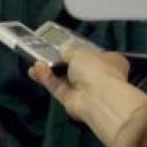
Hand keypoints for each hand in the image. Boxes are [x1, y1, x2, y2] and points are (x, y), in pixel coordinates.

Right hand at [29, 46, 146, 146]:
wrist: (97, 99)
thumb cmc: (96, 69)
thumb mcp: (81, 51)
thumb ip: (70, 49)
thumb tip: (64, 48)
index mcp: (110, 61)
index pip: (95, 54)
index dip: (81, 50)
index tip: (66, 45)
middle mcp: (99, 75)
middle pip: (76, 67)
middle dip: (60, 61)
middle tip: (45, 53)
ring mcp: (84, 89)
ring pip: (64, 78)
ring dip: (50, 70)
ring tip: (36, 62)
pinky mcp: (70, 100)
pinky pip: (57, 87)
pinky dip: (47, 78)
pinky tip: (36, 70)